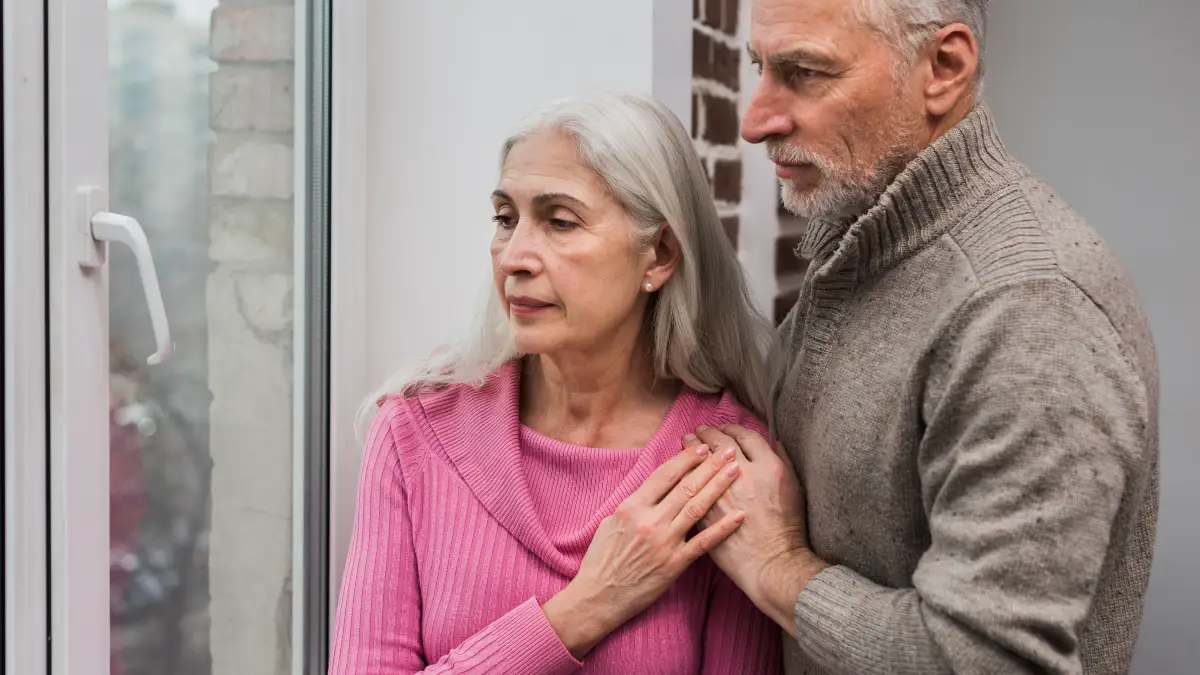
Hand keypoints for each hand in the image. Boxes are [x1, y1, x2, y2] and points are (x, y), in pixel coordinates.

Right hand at [542, 444, 743, 656]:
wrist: (598, 596)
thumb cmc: (601, 560)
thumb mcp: (610, 523)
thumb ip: (634, 505)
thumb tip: (652, 490)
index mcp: (632, 507)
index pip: (664, 475)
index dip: (686, 459)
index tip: (703, 447)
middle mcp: (650, 521)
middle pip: (686, 487)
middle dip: (710, 466)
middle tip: (728, 451)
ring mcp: (664, 543)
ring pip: (697, 508)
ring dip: (718, 487)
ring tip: (735, 471)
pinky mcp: (674, 564)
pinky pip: (703, 543)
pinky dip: (722, 528)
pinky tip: (739, 515)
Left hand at [686, 425, 827, 631]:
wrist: (772, 563)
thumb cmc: (787, 529)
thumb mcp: (794, 490)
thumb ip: (783, 462)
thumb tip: (774, 442)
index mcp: (768, 467)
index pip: (746, 437)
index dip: (733, 429)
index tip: (725, 429)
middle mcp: (744, 475)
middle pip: (719, 444)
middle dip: (707, 434)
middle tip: (699, 431)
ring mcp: (722, 494)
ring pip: (700, 462)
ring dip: (691, 449)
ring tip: (685, 441)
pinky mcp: (706, 512)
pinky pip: (690, 487)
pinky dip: (684, 475)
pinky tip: (680, 470)